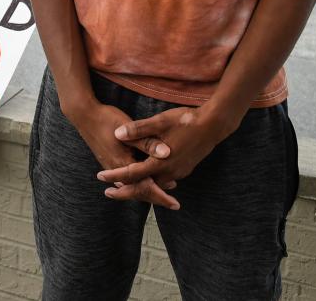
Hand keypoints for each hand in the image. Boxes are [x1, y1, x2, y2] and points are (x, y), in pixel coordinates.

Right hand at [64, 100, 179, 209]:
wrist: (84, 115)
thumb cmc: (107, 120)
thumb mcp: (130, 130)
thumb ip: (148, 142)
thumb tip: (167, 153)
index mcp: (124, 164)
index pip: (145, 187)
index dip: (161, 196)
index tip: (174, 204)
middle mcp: (116, 170)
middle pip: (138, 190)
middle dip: (156, 197)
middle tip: (172, 204)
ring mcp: (111, 167)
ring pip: (131, 186)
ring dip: (147, 190)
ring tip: (162, 193)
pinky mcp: (108, 161)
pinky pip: (125, 179)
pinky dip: (137, 184)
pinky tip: (142, 180)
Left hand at [96, 106, 240, 202]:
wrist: (214, 125)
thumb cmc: (187, 121)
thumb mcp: (160, 122)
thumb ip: (138, 129)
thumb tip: (117, 134)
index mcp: (160, 162)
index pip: (132, 173)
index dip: (115, 175)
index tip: (100, 176)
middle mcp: (169, 172)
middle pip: (143, 187)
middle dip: (125, 192)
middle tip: (108, 194)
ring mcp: (179, 172)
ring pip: (155, 185)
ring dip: (140, 187)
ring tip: (126, 187)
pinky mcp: (186, 169)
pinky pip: (165, 180)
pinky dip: (153, 182)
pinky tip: (149, 177)